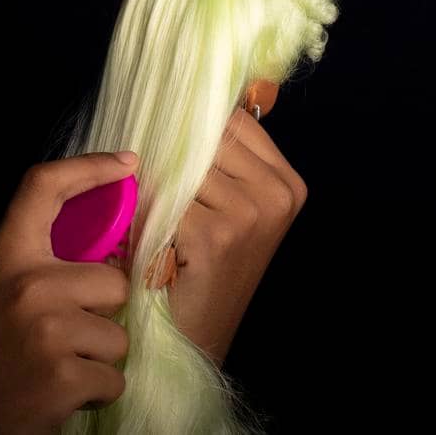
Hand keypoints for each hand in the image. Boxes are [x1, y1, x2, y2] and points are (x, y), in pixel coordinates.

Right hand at [0, 151, 136, 433]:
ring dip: (97, 358)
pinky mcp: (63, 378)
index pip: (44, 188)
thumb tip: (102, 252)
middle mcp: (27, 285)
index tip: (127, 164)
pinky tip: (58, 397)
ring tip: (56, 369)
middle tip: (67, 334)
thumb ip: (35, 268)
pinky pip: (114, 377)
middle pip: (113, 279)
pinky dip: (94, 393)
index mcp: (4, 257)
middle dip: (102, 311)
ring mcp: (47, 331)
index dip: (91, 168)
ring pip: (118, 335)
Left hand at [149, 82, 307, 365]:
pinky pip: (164, 200)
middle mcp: (277, 194)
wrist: (195, 335)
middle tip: (164, 202)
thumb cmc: (199, 265)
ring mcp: (252, 214)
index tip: (169, 141)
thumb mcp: (222, 206)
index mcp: (286, 181)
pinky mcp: (218, 236)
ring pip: (180, 168)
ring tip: (162, 227)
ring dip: (157, 193)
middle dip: (171, 163)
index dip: (193, 128)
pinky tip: (157, 246)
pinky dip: (149, 218)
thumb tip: (180, 100)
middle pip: (204, 140)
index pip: (232, 120)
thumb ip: (215, 159)